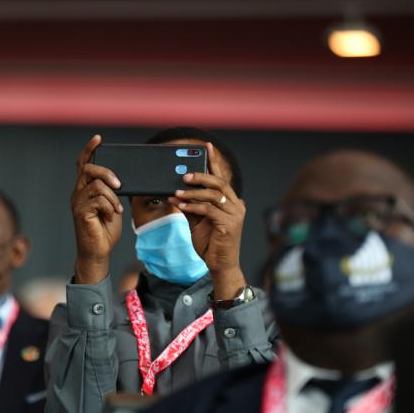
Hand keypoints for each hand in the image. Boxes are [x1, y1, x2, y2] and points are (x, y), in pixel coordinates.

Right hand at [72, 135, 123, 283]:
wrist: (99, 251)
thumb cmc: (105, 230)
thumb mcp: (113, 205)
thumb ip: (113, 192)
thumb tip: (122, 180)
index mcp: (85, 189)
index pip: (83, 164)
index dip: (89, 150)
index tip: (98, 138)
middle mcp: (78, 192)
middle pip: (88, 169)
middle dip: (107, 173)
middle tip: (120, 185)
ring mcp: (78, 202)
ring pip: (96, 184)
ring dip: (112, 196)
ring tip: (116, 210)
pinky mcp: (80, 212)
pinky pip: (98, 199)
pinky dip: (109, 206)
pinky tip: (110, 216)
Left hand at [169, 143, 245, 299]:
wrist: (219, 265)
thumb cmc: (211, 244)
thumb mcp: (198, 221)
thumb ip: (193, 205)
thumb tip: (178, 191)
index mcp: (232, 202)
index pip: (222, 178)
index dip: (214, 161)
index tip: (206, 147)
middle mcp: (237, 205)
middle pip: (219, 183)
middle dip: (200, 176)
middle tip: (183, 174)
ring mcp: (235, 215)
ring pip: (213, 195)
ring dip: (193, 192)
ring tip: (177, 191)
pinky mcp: (229, 225)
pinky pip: (208, 210)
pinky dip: (192, 205)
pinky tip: (180, 204)